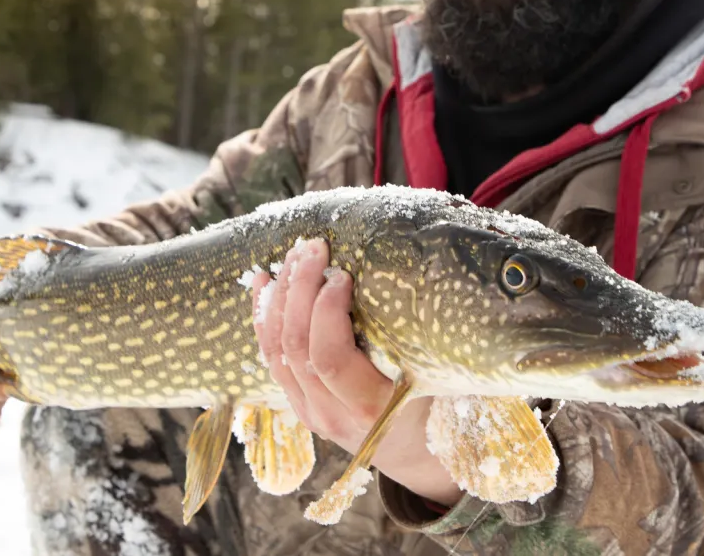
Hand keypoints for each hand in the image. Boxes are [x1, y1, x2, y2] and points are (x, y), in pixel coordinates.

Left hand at [251, 238, 462, 507]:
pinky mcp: (297, 403)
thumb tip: (429, 283)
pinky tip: (263, 284)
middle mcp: (331, 415)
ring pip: (277, 350)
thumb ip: (425, 347)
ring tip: (290, 256)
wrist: (417, 457)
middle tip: (314, 247)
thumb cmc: (439, 410)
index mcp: (371, 411)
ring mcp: (309, 411)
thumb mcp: (440, 384)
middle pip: (297, 347)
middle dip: (300, 289)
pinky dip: (263, 317)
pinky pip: (271, 358)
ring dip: (280, 296)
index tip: (343, 274)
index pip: (329, 358)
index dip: (327, 311)